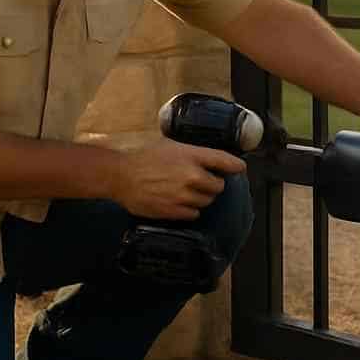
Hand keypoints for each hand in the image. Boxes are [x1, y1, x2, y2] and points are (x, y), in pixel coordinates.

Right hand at [112, 139, 244, 220]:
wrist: (120, 176)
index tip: (239, 169)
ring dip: (201, 197)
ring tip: (186, 191)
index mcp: (192, 155)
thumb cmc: (144, 157)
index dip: (236, 166)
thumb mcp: (171, 145)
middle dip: (213, 184)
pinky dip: (190, 209)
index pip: (225, 162)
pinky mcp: (174, 211)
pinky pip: (194, 214)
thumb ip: (192, 153)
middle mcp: (192, 176)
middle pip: (219, 186)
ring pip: (207, 201)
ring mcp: (183, 195)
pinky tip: (179, 202)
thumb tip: (209, 159)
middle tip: (201, 181)